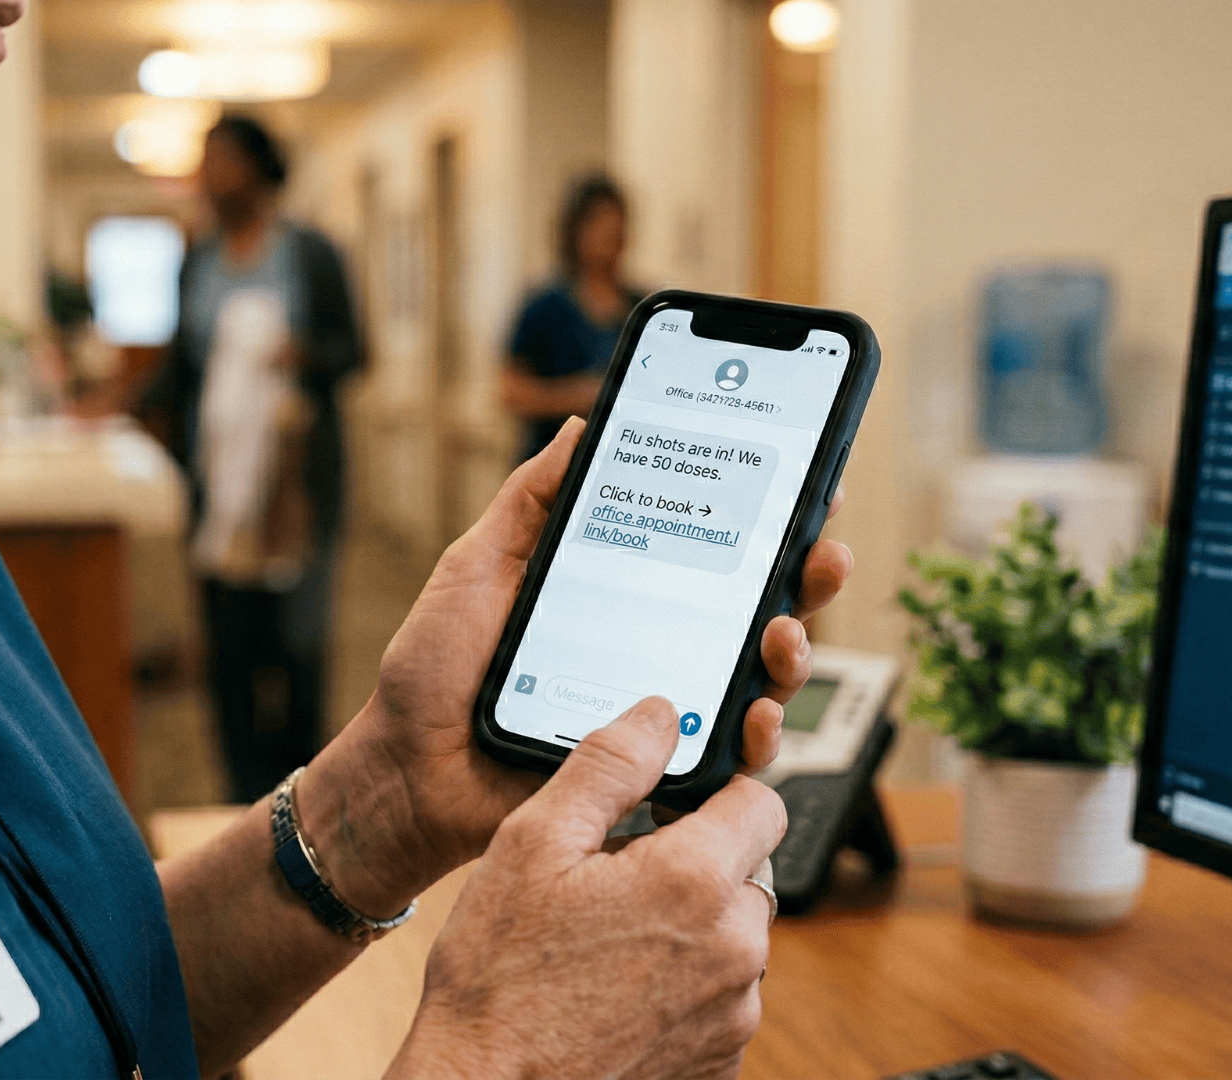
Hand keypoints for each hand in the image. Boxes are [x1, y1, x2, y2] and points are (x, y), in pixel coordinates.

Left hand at [299, 418, 851, 914]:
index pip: (710, 549)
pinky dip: (757, 736)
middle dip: (807, 575)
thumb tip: (582, 427)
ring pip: (758, 679)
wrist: (408, 768)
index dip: (765, 519)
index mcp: (623, 592)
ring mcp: (661, 711)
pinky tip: (757, 714)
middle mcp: (656, 647)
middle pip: (755, 607)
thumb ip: (533, 501)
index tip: (807, 482)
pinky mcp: (655, 771)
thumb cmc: (436, 671)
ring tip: (785, 631)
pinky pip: (726, 758)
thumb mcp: (478, 565)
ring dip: (794, 649)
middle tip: (823, 551)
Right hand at [387, 697, 782, 1079]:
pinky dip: (683, 986)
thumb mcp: (532, 843)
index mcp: (695, 880)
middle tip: (614, 882)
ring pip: (733, 936)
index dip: (716, 793)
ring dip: (689, 928)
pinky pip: (721, 998)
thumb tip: (659, 715)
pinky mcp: (723, 1060)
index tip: (670, 806)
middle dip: (693, 864)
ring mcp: (734, 1013)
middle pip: (746, 870)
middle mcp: (735, 948)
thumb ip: (608, 765)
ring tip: (606, 945)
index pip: (761, 800)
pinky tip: (616, 990)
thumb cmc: (498, 980)